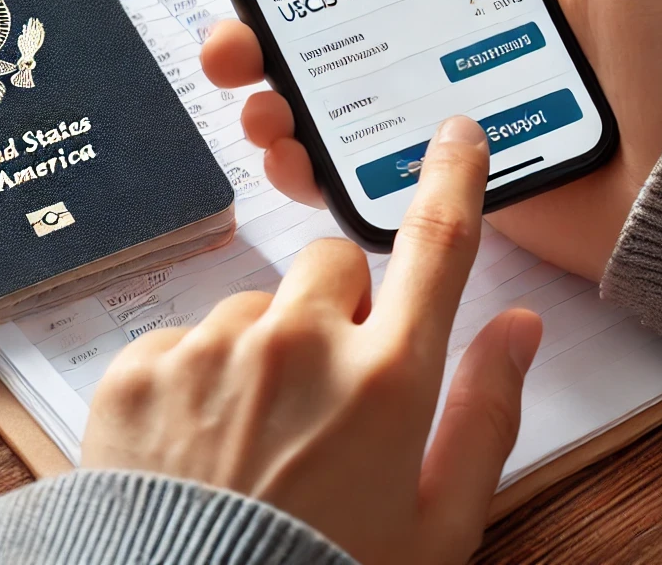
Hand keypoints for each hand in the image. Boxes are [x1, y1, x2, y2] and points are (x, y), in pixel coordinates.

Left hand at [84, 117, 542, 564]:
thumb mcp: (437, 528)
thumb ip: (487, 414)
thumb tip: (519, 326)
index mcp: (384, 381)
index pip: (436, 248)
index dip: (452, 181)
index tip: (455, 136)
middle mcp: (299, 344)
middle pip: (332, 264)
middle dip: (337, 309)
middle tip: (324, 392)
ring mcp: (213, 348)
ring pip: (257, 306)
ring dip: (263, 351)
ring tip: (249, 441)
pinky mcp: (142, 365)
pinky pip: (185, 336)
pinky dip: (196, 375)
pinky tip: (194, 445)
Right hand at [164, 0, 661, 281]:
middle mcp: (442, 28)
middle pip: (323, 10)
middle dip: (250, 4)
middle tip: (213, 0)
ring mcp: (428, 100)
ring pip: (317, 84)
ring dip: (260, 77)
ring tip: (240, 75)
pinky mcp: (426, 169)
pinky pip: (343, 159)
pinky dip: (297, 155)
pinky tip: (280, 142)